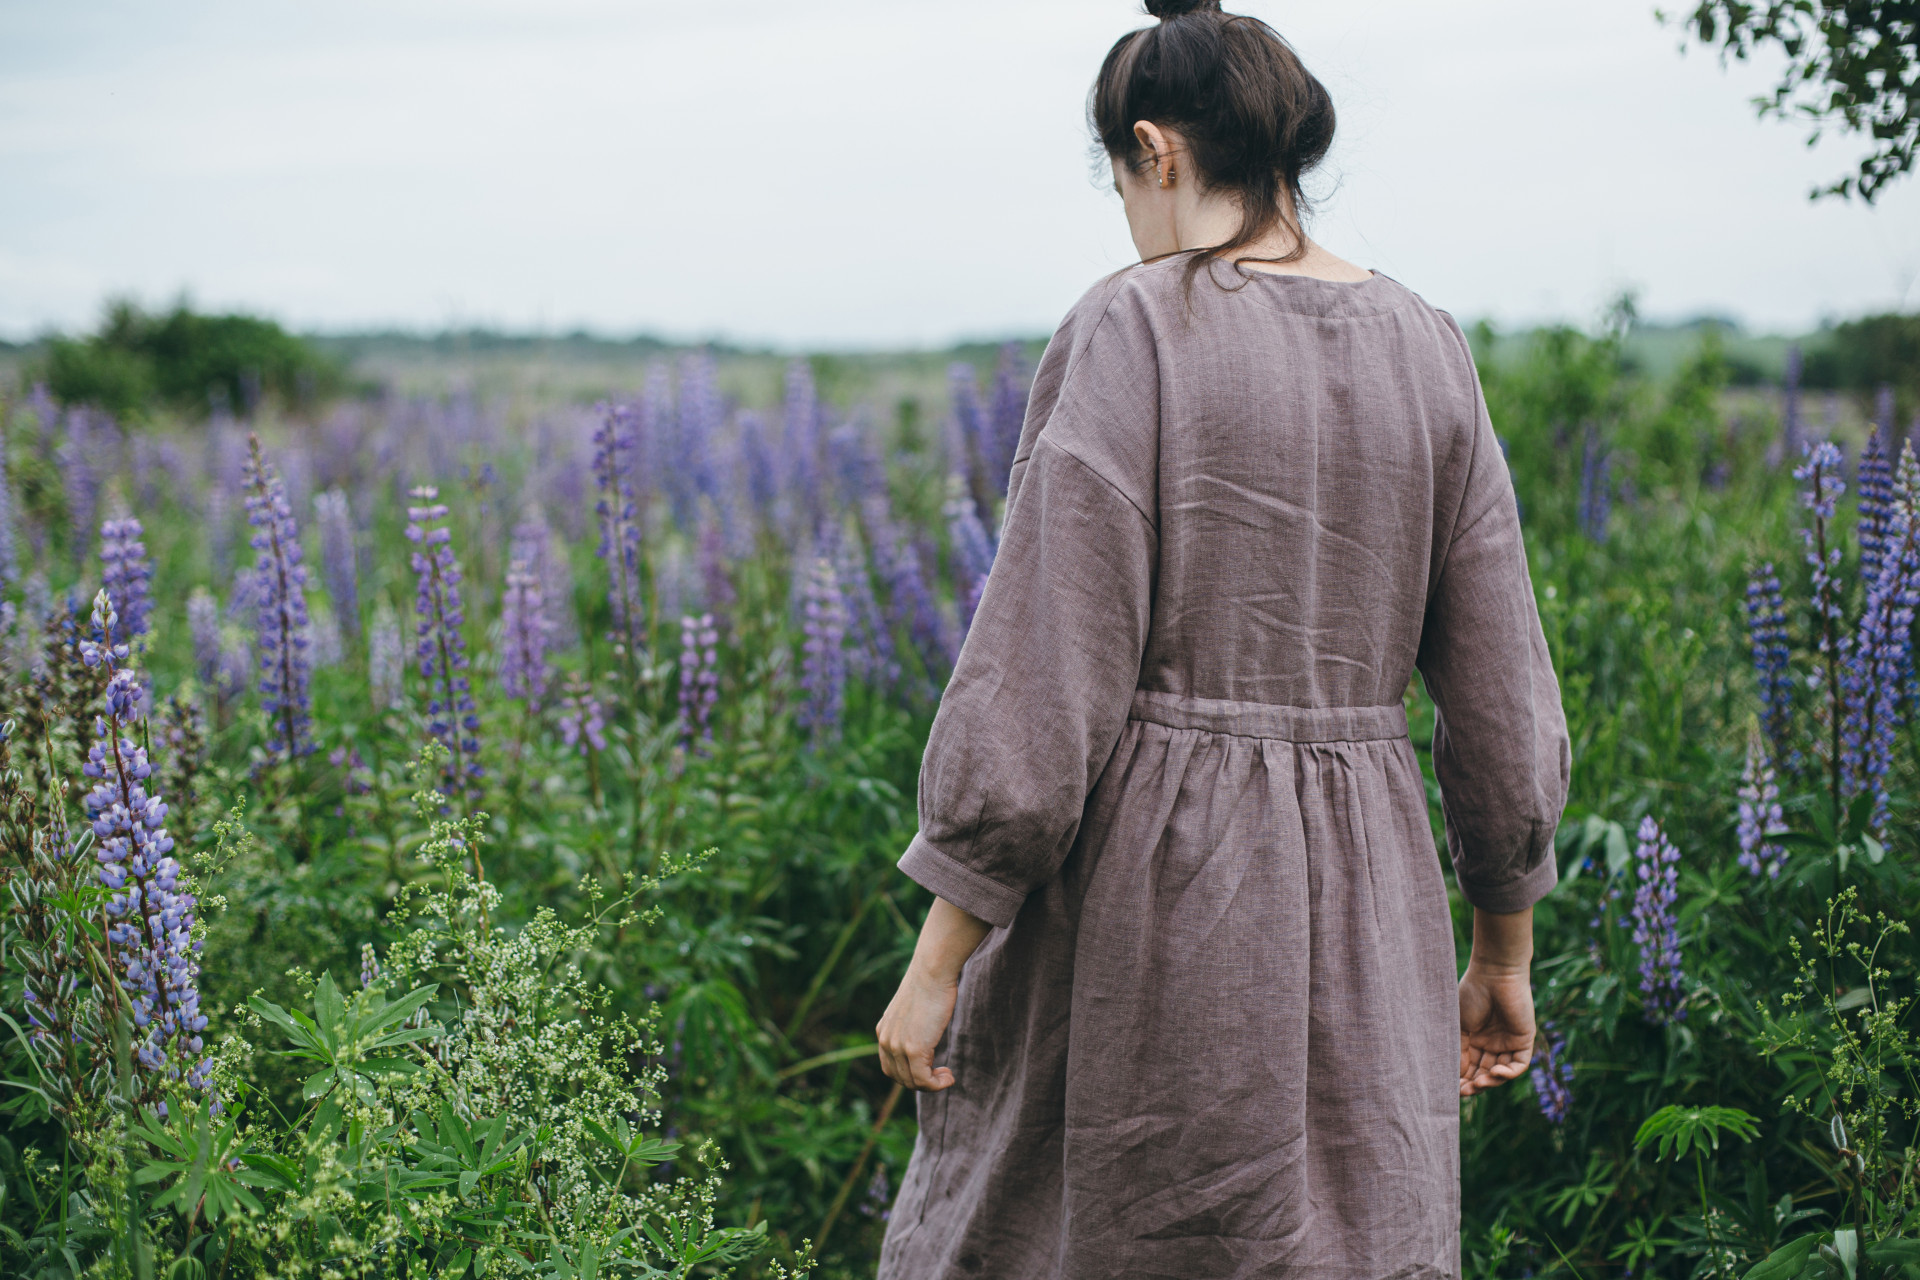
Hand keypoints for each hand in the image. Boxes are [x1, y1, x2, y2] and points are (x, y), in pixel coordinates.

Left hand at [876, 897, 990, 1091]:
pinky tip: (950, 1076)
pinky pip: (923, 1080)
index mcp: (884, 1032)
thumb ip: (913, 1025)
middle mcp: (886, 1041)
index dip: (911, 1074)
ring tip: (948, 1075)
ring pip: (912, 1082)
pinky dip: (937, 1085)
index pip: (891, 1067)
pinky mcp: (913, 1049)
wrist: (932, 971)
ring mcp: (897, 1046)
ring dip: (931, 1085)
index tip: (931, 1069)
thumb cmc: (930, 984)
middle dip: (922, 1082)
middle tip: (942, 1074)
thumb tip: (926, 1033)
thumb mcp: (915, 1009)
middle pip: (899, 1078)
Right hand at [1458, 962, 1535, 1096]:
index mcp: (1474, 1038)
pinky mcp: (1524, 1040)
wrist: (1494, 974)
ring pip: (1501, 1073)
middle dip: (1475, 1085)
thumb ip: (1459, 1051)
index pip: (1469, 1066)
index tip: (1450, 1089)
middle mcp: (1492, 1043)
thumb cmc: (1472, 994)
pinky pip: (1519, 1064)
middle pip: (1484, 1073)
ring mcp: (1508, 1042)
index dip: (1461, 1079)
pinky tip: (1495, 1072)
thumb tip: (1455, 1077)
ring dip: (1491, 1082)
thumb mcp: (1459, 1026)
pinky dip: (1509, 1073)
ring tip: (1478, 1084)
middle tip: (1464, 1091)